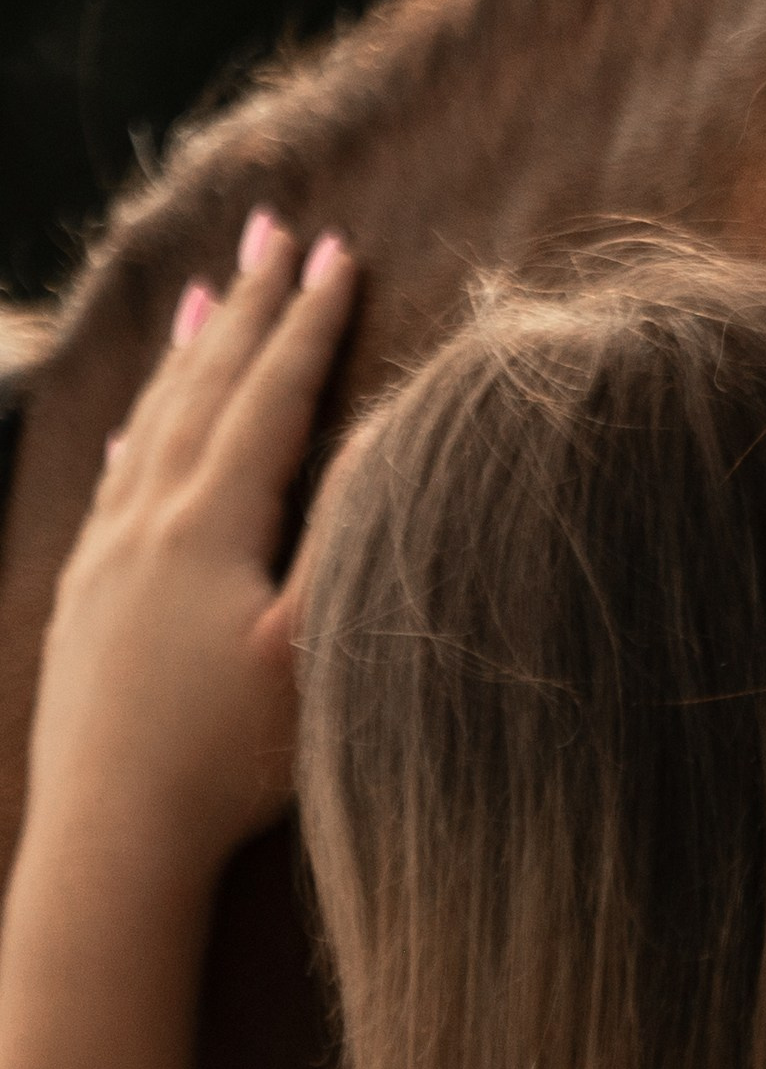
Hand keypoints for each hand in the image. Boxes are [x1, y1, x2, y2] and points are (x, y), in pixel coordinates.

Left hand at [22, 210, 357, 909]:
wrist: (109, 841)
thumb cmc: (228, 764)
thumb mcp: (311, 651)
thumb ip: (343, 538)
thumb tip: (382, 439)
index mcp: (208, 526)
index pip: (270, 399)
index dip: (308, 324)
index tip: (338, 251)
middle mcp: (144, 523)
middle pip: (204, 389)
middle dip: (246, 306)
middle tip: (269, 228)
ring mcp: (104, 560)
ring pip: (150, 428)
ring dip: (187, 357)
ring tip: (206, 296)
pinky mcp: (81, 601)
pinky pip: (112, 487)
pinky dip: (136, 436)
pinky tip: (134, 428)